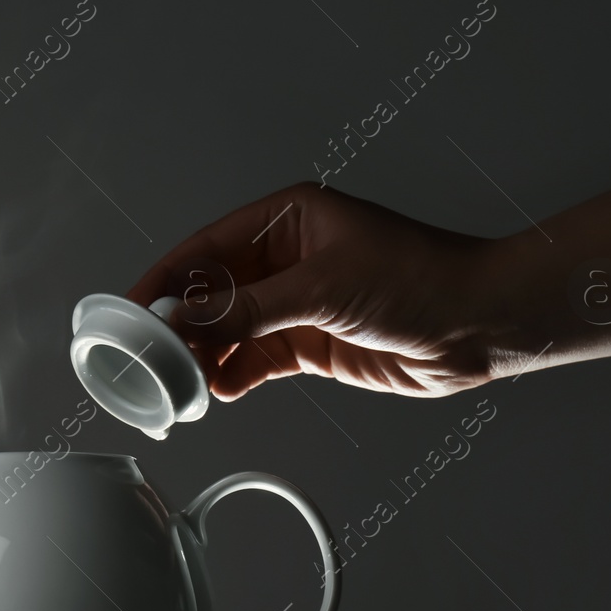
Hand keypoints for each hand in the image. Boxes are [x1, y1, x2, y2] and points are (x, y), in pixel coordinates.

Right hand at [127, 183, 526, 398]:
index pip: (205, 249)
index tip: (129, 308)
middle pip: (209, 292)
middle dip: (178, 324)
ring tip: (179, 380)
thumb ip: (248, 309)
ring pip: (228, 330)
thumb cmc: (422, 279)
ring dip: (203, 355)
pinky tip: (217, 390)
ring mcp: (296, 302)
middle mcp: (286, 258)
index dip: (163, 279)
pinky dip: (232, 375)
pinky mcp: (309, 342)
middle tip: (146, 354)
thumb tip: (186, 322)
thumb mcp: (324, 289)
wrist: (481, 323)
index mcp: (287, 220)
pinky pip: (254, 359)